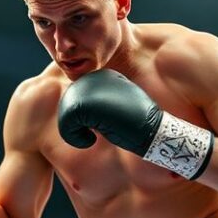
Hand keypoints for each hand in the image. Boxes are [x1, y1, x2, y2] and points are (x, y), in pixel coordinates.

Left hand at [57, 69, 213, 179]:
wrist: (152, 131)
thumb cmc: (136, 123)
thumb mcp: (118, 106)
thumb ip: (101, 102)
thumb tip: (79, 111)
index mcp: (105, 76)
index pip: (78, 94)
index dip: (80, 115)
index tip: (92, 129)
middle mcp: (96, 78)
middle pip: (69, 101)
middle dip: (73, 122)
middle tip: (88, 136)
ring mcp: (92, 90)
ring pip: (66, 111)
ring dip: (72, 130)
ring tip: (88, 138)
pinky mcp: (89, 104)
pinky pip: (66, 122)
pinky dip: (73, 137)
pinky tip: (90, 141)